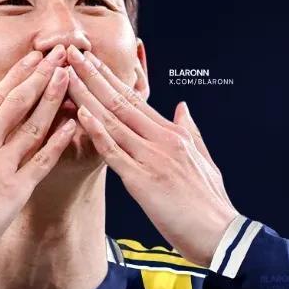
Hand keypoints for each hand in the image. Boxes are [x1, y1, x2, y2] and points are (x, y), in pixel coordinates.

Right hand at [0, 45, 75, 257]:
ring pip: (33, 125)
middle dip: (40, 75)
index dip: (16, 75)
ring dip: (53, 98)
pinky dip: (59, 141)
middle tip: (60, 54)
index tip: (32, 58)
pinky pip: (42, 160)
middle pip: (17, 102)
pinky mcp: (15, 190)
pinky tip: (74, 123)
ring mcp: (0, 166)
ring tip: (69, 76)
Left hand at [65, 44, 237, 266]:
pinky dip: (97, 132)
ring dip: (87, 96)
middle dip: (93, 75)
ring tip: (66, 75)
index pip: (135, 98)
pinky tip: (81, 115)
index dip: (110, 78)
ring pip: (113, 120)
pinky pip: (115, 153)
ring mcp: (152, 158)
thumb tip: (181, 107)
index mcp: (173, 134)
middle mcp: (162, 140)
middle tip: (70, 53)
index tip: (91, 60)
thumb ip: (189, 130)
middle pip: (120, 101)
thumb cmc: (210, 204)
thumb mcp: (203, 159)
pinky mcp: (143, 181)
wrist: (222, 235)